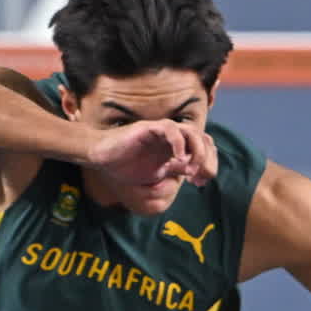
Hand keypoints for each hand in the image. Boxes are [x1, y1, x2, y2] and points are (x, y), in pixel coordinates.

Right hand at [85, 120, 216, 187]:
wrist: (101, 159)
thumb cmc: (126, 165)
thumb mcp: (157, 172)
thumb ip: (175, 169)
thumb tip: (193, 171)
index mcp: (175, 146)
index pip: (204, 146)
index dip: (208, 164)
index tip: (200, 182)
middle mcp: (171, 136)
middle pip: (203, 138)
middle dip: (207, 160)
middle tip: (199, 179)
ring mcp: (160, 131)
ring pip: (190, 131)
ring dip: (197, 151)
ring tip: (189, 169)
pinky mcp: (147, 128)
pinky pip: (170, 129)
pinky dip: (179, 143)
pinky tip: (178, 160)